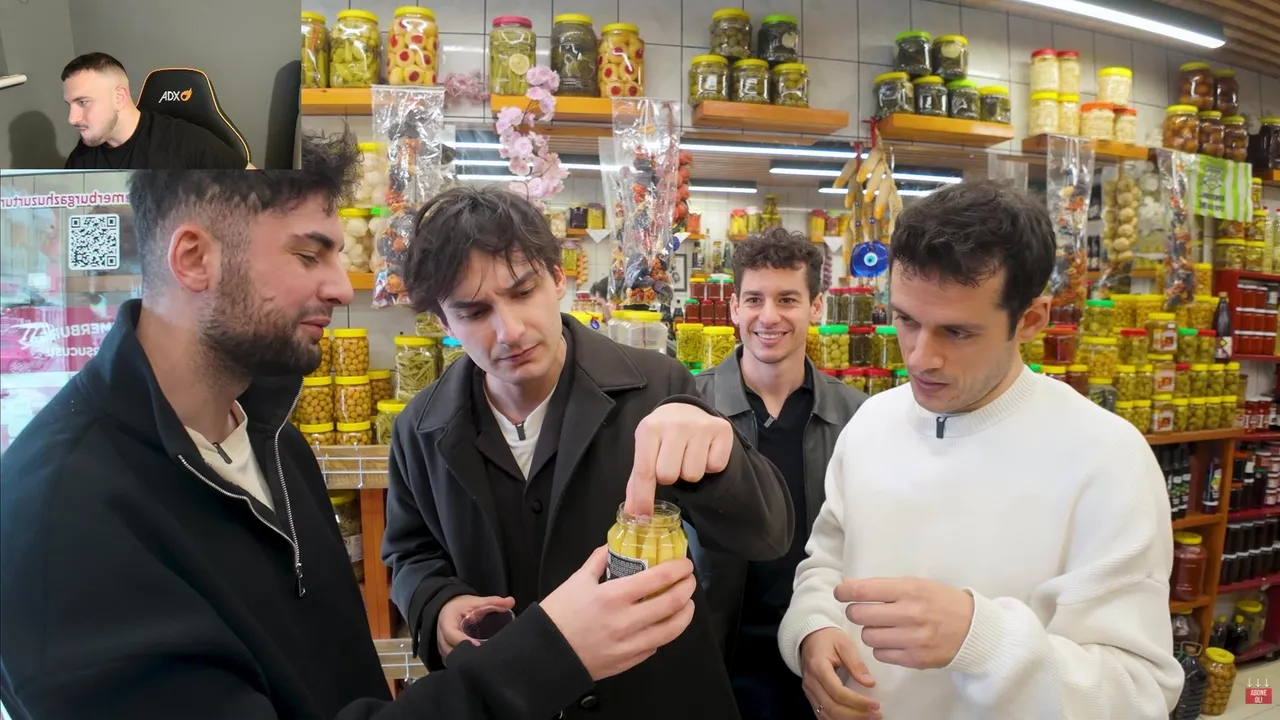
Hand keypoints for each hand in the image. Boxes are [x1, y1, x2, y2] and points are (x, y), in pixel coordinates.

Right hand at [437, 594, 515, 662]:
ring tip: (483, 663)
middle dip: (466, 656)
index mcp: (446, 623)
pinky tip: (477, 668)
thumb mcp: (475, 602)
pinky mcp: (446, 655)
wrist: (447, 609)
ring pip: (452, 659)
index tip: (478, 645)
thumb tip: (511, 601)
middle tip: (485, 658)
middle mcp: (441, 638)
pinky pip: (453, 663)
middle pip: (451, 651)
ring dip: (465, 662)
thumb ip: (492, 602)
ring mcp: (443, 649)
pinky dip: (463, 666)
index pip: (452, 635)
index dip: (464, 641)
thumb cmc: (461, 606)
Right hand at [541, 546, 696, 680]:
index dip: (678, 569)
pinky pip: (656, 646)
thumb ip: (598, 560)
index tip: (685, 564)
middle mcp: (627, 621)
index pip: (658, 579)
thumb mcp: (577, 580)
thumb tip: (613, 545)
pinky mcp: (629, 661)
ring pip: (671, 629)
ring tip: (687, 604)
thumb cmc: (559, 613)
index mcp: (614, 596)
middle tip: (689, 580)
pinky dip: (664, 633)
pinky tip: (664, 624)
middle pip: (672, 603)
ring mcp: (630, 644)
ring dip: (685, 614)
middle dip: (687, 588)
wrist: (545, 653)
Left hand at [624, 402, 733, 516]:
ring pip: (693, 474)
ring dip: (690, 472)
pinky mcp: (722, 429)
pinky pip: (715, 467)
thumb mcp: (645, 451)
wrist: (685, 410)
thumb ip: (638, 482)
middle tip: (672, 463)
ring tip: (688, 456)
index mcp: (649, 428)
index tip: (642, 519)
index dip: (643, 498)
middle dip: (670, 477)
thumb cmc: (661, 436)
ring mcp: (700, 426)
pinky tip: (704, 452)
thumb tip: (634, 515)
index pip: (645, 471)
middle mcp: (675, 424)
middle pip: (670, 475)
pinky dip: (710, 466)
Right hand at [799, 627, 879, 719]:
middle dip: (856, 715)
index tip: (875, 705)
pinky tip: (853, 719)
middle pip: (832, 707)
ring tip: (868, 718)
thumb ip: (856, 663)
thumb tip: (869, 682)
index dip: (858, 702)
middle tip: (876, 715)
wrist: (809, 637)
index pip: (838, 692)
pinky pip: (822, 714)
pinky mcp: (811, 696)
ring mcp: (809, 691)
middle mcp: (811, 682)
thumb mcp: (844, 643)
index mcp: (818, 667)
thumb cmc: (827, 638)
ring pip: (826, 714)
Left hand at [836, 577, 974, 669]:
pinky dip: (882, 647)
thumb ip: (883, 586)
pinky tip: (893, 640)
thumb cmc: (941, 601)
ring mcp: (914, 639)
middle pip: (860, 615)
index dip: (845, 591)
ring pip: (868, 637)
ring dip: (869, 631)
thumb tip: (848, 585)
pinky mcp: (916, 659)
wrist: (973, 629)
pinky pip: (881, 654)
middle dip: (856, 612)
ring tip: (882, 626)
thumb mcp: (916, 584)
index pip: (864, 591)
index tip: (840, 592)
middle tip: (862, 611)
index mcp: (910, 590)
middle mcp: (911, 614)